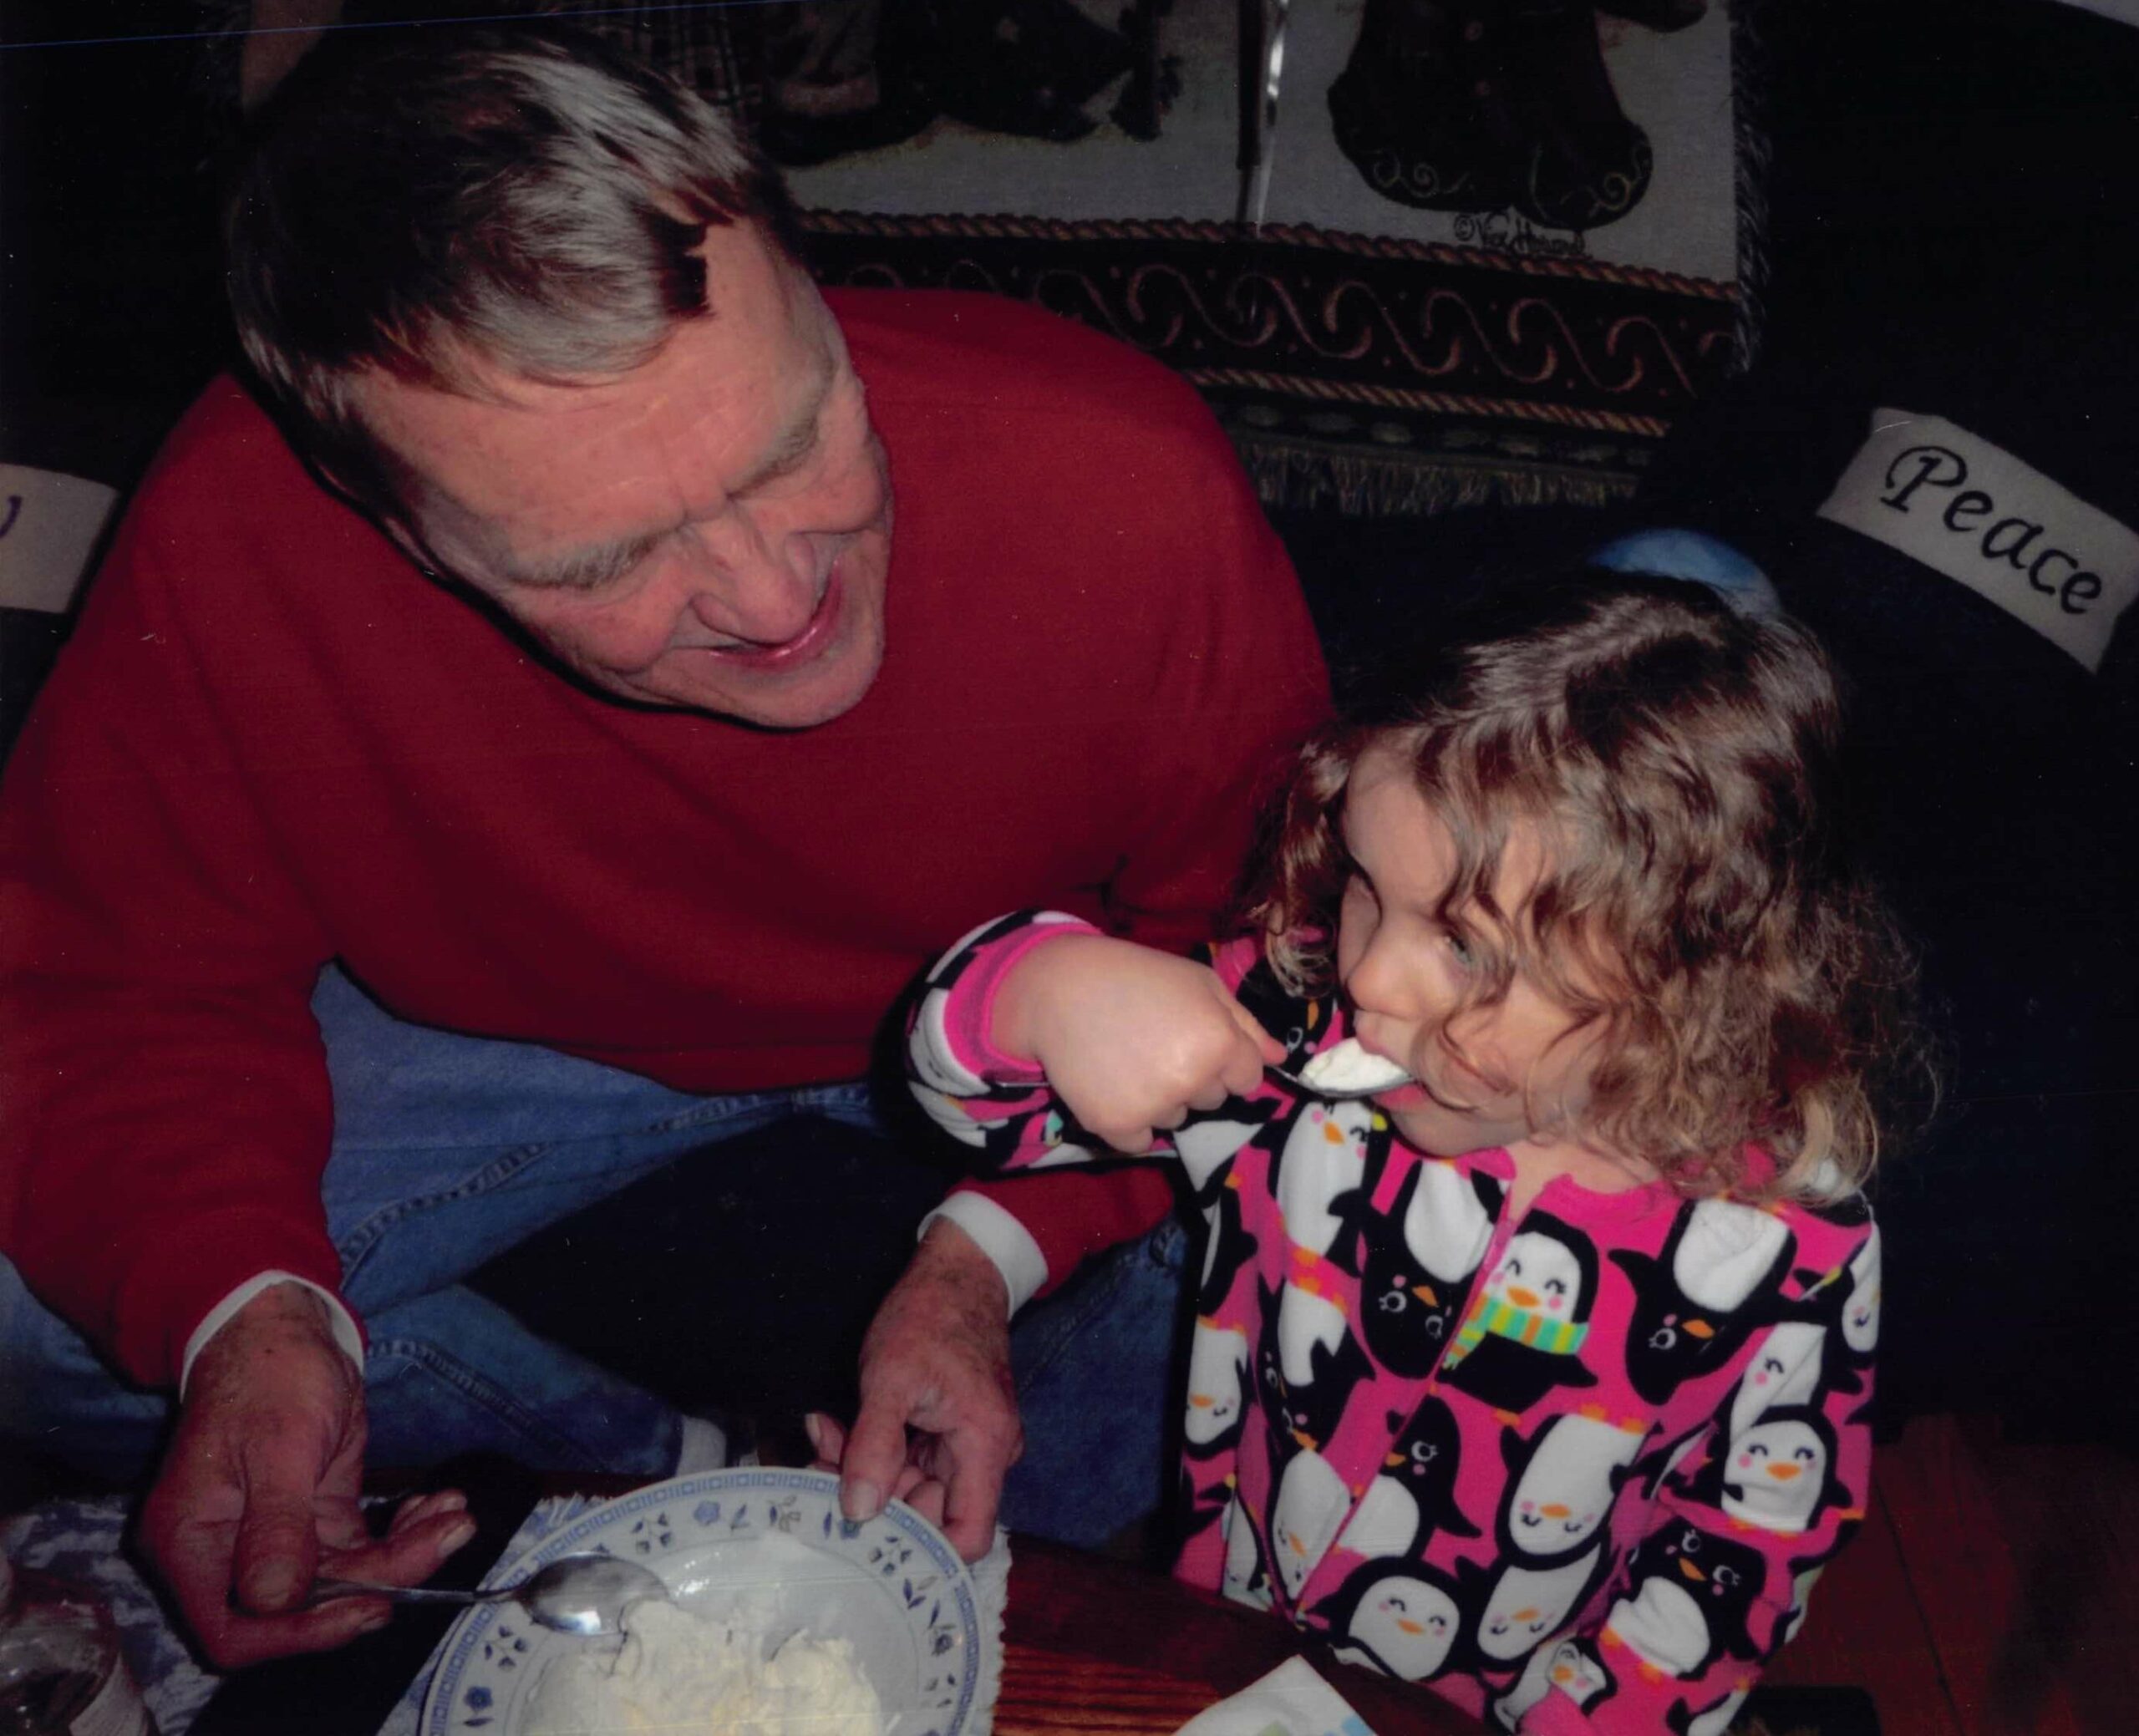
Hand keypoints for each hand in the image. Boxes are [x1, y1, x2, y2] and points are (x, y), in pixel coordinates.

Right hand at [137, 1282, 477, 1667]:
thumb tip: (273, 1601)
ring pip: (341, 1579)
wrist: (282, 1322)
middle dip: (374, 1584)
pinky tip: (440, 1505)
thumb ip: (276, 1527)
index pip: (234, 1631)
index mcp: (192, 1545)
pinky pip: (359, 1547)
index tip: (369, 1605)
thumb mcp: (278, 1447)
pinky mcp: (313, 1515)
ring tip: (455, 1517)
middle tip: (441, 1541)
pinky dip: (403, 1534)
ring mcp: (273, 1536)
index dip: (299, 1635)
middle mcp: (226, 1552)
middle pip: (299, 1608)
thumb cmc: (268, 1374)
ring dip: (403, 1556)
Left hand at [823, 1220, 1021, 1560]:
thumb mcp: (891, 1378)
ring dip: (863, 1468)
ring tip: (824, 1434)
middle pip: (927, 1510)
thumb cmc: (929, 1315)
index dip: (921, 1549)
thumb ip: (875, 1448)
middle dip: (871, 1496)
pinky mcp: (945, 1428)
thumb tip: (859, 1513)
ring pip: (909, 1483)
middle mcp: (984, 1454)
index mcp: (984, 1447)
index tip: (865, 1537)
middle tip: (820, 1468)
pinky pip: (908, 1457)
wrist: (957, 1270)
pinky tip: (838, 1425)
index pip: (966, 1536)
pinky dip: (873, 1447)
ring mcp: (964, 1441)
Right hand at [992, 934, 1282, 1151]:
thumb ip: (1245, 1024)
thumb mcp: (1200, 983)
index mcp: (1220, 1042)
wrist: (1059, 988)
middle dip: (1192, 1077)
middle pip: (1212, 1099)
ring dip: (1159, 1097)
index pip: (1247, 1079)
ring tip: (1127, 1057)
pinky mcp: (1114, 1124)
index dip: (1224, 1059)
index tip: (1192, 1039)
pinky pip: (1139, 1139)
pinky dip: (1127, 1119)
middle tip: (1154, 1042)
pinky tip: (1110, 1082)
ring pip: (1176, 1118)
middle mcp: (1192, 1079)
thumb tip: (1278, 1059)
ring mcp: (1153, 1105)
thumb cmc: (1137, 977)